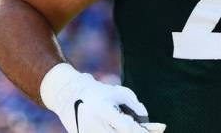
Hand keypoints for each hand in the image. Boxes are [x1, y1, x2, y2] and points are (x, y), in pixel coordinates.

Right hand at [40, 63, 166, 132]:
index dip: (141, 132)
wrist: (68, 95)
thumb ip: (135, 106)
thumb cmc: (99, 92)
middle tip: (148, 132)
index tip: (153, 132)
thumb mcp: (119, 93)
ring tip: (134, 129)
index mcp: (104, 111)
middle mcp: (94, 125)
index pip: (127, 127)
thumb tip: (147, 122)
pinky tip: (119, 129)